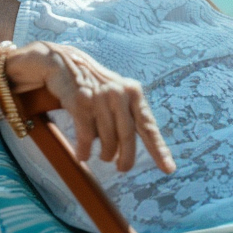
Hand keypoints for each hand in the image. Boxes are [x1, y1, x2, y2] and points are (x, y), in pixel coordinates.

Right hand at [16, 42, 174, 173]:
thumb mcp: (117, 94)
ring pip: (107, 140)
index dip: (159, 148)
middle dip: (126, 158)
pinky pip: (86, 138)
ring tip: (103, 157)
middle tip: (123, 168)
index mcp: (133, 92)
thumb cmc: (95, 85)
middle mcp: (118, 94)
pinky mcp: (80, 103)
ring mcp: (99, 98)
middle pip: (127, 136)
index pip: (148, 125)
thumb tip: (133, 149)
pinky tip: (83, 155)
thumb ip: (129, 115)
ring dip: (105, 154)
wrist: (64, 63)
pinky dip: (85, 151)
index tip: (169, 169)